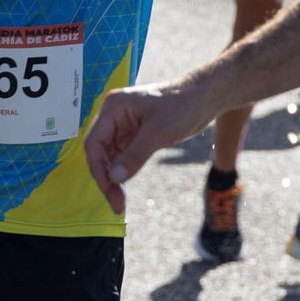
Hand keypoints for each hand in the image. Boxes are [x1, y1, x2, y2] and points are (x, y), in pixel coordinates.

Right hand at [85, 80, 217, 214]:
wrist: (205, 97)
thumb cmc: (183, 105)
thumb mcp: (159, 132)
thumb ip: (134, 155)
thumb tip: (114, 179)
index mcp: (114, 108)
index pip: (94, 142)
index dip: (98, 168)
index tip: (108, 190)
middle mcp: (115, 116)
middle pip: (100, 152)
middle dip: (105, 178)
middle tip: (116, 204)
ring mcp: (124, 125)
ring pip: (110, 157)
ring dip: (113, 178)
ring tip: (119, 202)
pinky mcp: (135, 134)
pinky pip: (123, 156)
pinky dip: (123, 172)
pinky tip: (125, 188)